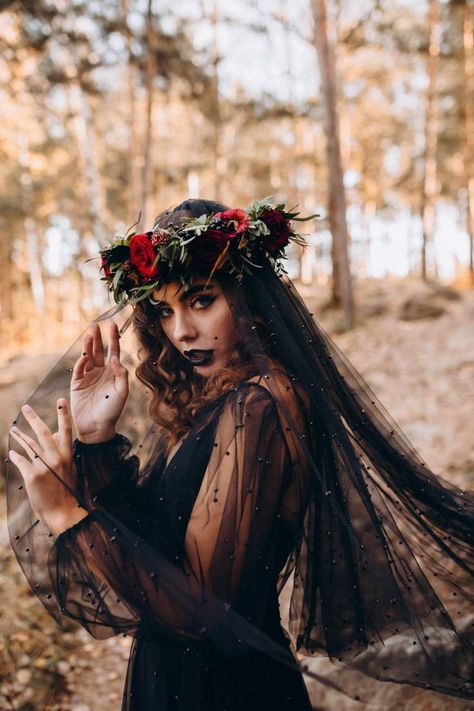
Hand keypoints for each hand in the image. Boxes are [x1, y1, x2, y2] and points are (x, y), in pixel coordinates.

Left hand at [8, 399, 87, 535]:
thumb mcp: (69, 470)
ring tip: (12, 429)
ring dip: (19, 436)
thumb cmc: (67, 492)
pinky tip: (11, 453)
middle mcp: (56, 458)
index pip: (66, 431)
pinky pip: (20, 461)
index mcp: (68, 456)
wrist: (63, 513)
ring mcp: (44, 466)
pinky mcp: (32, 476)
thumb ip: (63, 452)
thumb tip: (57, 434)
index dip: (64, 414)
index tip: (61, 400)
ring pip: (29, 445)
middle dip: (34, 418)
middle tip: (26, 408)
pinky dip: (15, 456)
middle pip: (43, 433)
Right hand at [71, 320, 128, 442]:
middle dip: (97, 338)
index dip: (113, 338)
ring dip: (88, 345)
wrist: (97, 427)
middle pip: (98, 351)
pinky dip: (81, 362)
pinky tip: (85, 356)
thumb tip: (115, 358)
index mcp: (112, 373)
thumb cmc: (113, 411)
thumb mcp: (122, 392)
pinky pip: (79, 369)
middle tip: (95, 325)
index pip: (113, 351)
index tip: (112, 325)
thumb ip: (121, 374)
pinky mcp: (77, 384)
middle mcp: (100, 372)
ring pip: (87, 357)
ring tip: (89, 333)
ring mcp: (88, 377)